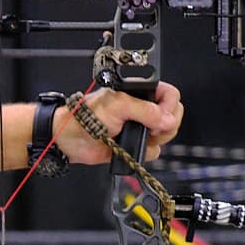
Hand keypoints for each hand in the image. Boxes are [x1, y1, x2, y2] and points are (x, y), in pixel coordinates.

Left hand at [58, 82, 182, 165]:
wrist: (71, 138)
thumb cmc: (86, 115)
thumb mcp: (118, 106)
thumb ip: (145, 110)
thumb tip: (166, 119)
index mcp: (140, 93)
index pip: (170, 96)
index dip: (170, 107)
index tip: (161, 116)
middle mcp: (143, 109)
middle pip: (173, 116)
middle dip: (166, 124)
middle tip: (151, 128)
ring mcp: (141, 127)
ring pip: (166, 135)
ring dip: (156, 138)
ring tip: (138, 135)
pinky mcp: (136, 144)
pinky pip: (154, 151)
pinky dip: (145, 151)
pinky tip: (131, 145)